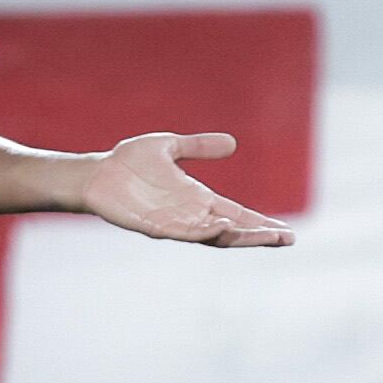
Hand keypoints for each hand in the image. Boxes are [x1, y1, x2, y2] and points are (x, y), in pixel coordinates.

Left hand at [77, 132, 294, 248]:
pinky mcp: (155, 227)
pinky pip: (184, 234)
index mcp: (198, 198)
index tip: (286, 232)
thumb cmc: (128, 162)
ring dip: (239, 237)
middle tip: (286, 239)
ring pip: (214, 236)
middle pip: (233, 230)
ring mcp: (174, 223)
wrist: (95, 174)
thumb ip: (199, 146)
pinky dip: (204, 233)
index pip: (237, 214)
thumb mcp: (171, 146)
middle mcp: (191, 215)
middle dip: (259, 236)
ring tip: (264, 236)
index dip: (260, 223)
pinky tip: (221, 227)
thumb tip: (232, 143)